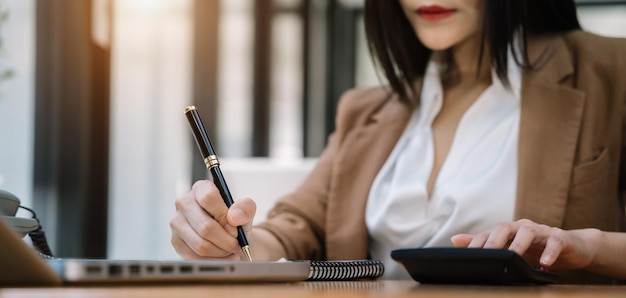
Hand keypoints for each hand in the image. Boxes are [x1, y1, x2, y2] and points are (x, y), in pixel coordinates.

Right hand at [170, 180, 256, 259]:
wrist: (227, 235)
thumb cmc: (234, 220)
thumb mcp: (245, 210)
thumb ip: (245, 208)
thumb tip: (234, 217)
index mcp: (200, 188)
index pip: (209, 198)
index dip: (224, 216)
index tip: (235, 227)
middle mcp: (184, 203)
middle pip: (205, 227)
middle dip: (226, 240)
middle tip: (237, 244)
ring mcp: (177, 223)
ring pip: (201, 245)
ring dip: (221, 252)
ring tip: (231, 250)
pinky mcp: (176, 242)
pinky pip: (196, 258)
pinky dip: (214, 261)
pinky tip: (224, 257)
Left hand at [450, 219, 600, 270]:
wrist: (573, 247)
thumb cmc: (538, 249)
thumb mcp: (511, 249)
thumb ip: (485, 244)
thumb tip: (455, 240)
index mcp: (509, 231)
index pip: (488, 234)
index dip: (476, 244)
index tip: (466, 257)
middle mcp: (522, 227)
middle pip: (505, 227)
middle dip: (494, 241)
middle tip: (488, 256)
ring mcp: (542, 231)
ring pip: (528, 231)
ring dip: (520, 245)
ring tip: (514, 258)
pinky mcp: (561, 238)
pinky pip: (555, 242)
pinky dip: (550, 251)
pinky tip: (545, 263)